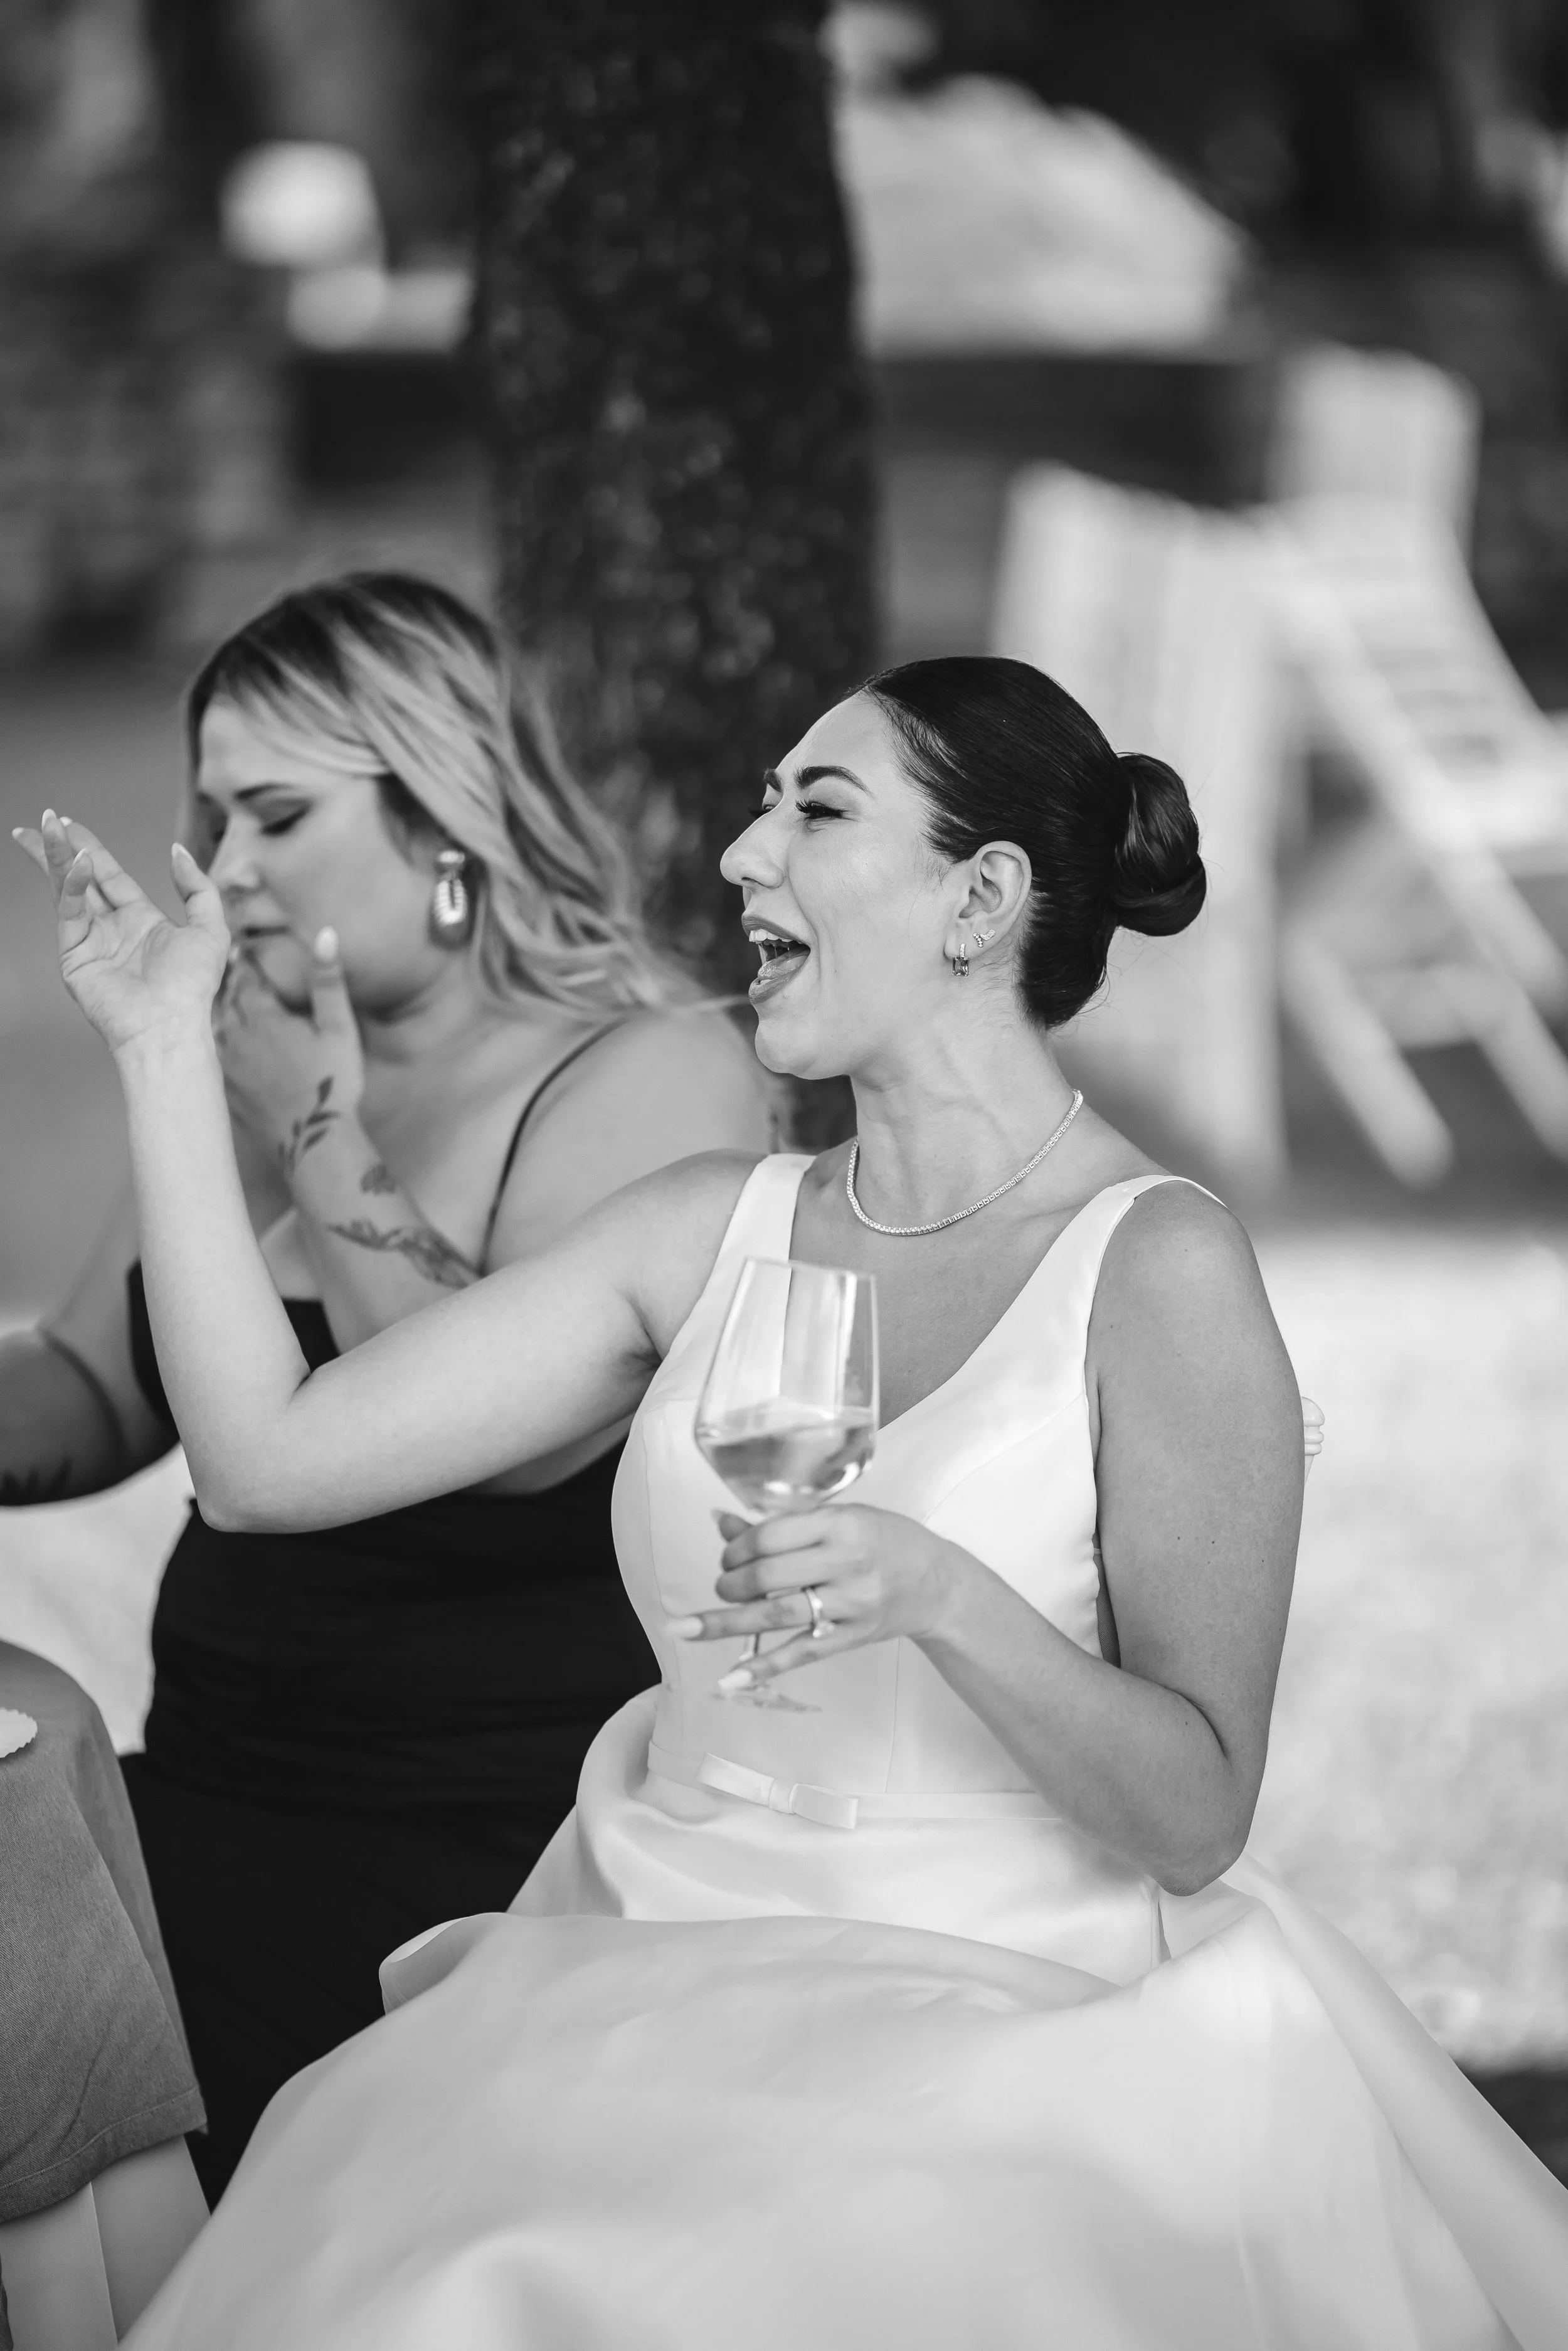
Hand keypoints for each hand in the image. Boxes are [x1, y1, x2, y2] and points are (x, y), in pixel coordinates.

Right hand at [12, 812, 227, 1054]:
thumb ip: (198, 887)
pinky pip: (70, 910)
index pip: (109, 877)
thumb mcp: (210, 928)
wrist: (169, 1026)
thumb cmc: (192, 987)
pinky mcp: (74, 955)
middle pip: (80, 878)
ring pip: (68, 889)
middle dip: (60, 848)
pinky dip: (71, 884)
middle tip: (44, 819)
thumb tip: (177, 851)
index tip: (68, 824)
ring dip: (55, 857)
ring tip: (44, 827)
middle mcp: (112, 929)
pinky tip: (76, 862)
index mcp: (141, 921)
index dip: (90, 849)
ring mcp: (90, 942)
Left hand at [215, 928, 365, 1177]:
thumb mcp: (339, 1028)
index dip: (244, 963)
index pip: (245, 979)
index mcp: (262, 1017)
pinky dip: (218, 1044)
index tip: (240, 949)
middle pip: (224, 1001)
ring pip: (215, 1028)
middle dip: (228, 984)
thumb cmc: (332, 1083)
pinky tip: (226, 1046)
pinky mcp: (226, 1091)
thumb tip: (324, 933)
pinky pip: (214, 1058)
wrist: (314, 1143)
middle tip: (228, 969)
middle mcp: (236, 1038)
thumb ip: (328, 980)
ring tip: (225, 1003)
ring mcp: (227, 1067)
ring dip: (219, 1012)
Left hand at [671, 1504, 966, 1693]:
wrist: (936, 1582)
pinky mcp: (851, 1637)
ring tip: (687, 1627)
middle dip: (730, 1581)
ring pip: (776, 1613)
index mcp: (841, 1523)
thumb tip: (719, 1522)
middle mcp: (845, 1562)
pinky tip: (729, 1678)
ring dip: (726, 1621)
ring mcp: (849, 1604)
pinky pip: (800, 1653)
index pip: (771, 1535)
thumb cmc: (884, 1540)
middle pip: (768, 1575)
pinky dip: (762, 1667)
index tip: (728, 1555)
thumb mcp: (841, 1517)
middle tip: (722, 1584)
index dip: (736, 1546)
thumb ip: (783, 1524)